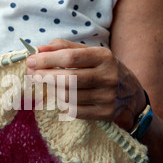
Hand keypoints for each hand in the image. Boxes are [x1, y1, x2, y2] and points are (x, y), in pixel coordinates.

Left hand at [26, 39, 145, 128]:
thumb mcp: (90, 53)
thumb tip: (39, 49)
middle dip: (45, 76)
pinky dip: (62, 103)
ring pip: (69, 95)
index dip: (47, 59)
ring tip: (47, 84)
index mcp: (104, 57)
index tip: (31, 60)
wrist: (130, 94)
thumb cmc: (103, 69)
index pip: (70, 57)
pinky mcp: (104, 113)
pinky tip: (60, 96)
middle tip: (32, 74)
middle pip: (68, 78)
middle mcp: (108, 76)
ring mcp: (107, 97)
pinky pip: (74, 110)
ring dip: (52, 90)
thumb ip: (65, 48)